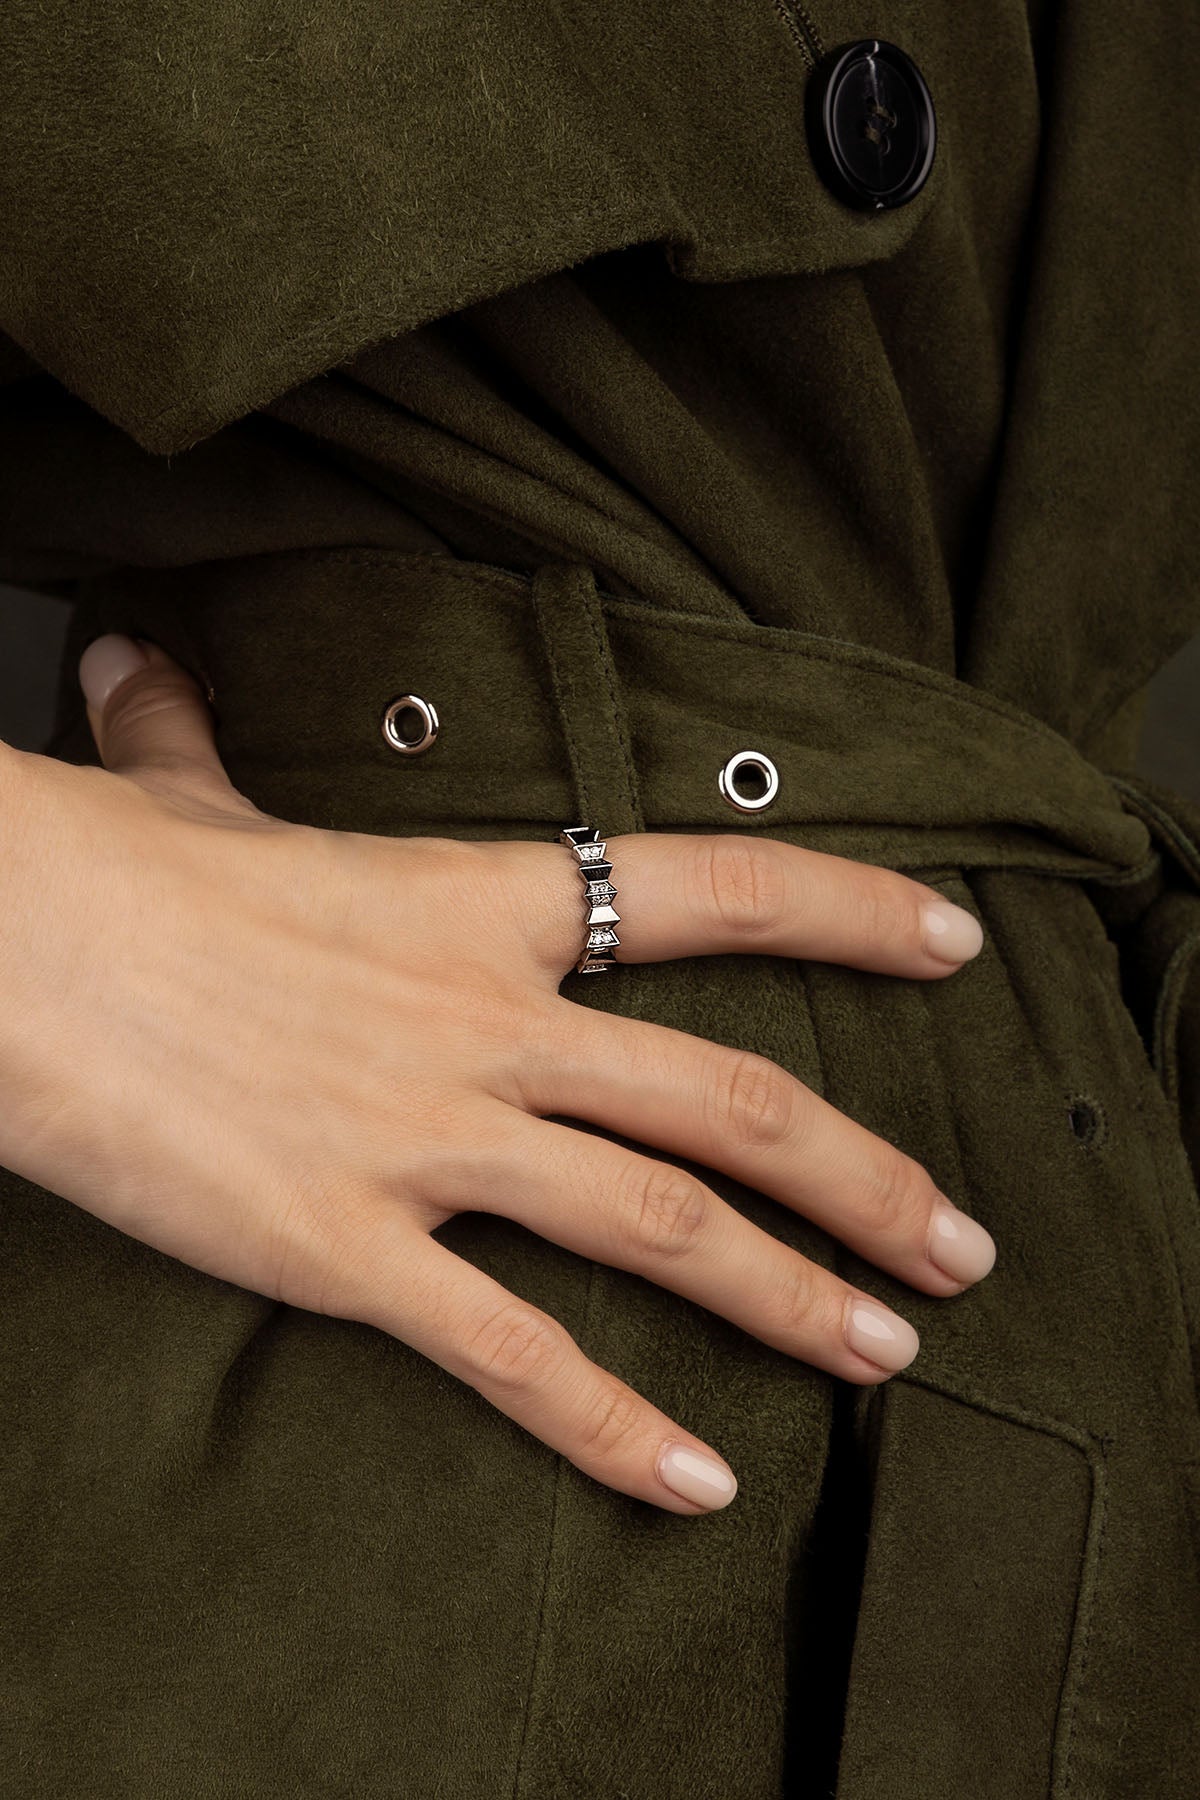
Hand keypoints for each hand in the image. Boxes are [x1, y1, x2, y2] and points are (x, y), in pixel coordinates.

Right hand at [0, 631, 992, 1517]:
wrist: (2, 946)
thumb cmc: (98, 873)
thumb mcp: (180, 801)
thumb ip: (189, 740)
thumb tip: (126, 667)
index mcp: (479, 906)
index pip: (715, 888)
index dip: (850, 910)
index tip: (955, 940)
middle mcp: (488, 1024)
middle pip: (731, 1101)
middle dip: (869, 1180)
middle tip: (963, 1248)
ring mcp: (427, 1139)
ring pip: (663, 1227)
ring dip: (794, 1299)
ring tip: (887, 1357)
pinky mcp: (345, 1247)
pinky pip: (511, 1352)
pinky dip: (611, 1425)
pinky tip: (696, 1481)